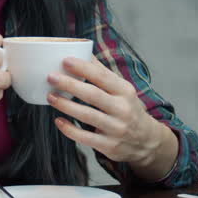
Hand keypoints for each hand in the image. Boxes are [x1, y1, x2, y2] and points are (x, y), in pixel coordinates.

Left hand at [46, 56, 165, 165]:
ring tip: (51, 96)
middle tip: (51, 77)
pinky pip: (85, 137)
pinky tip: (58, 120)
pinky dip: (70, 129)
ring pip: (87, 115)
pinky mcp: (109, 145)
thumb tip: (84, 52)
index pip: (103, 77)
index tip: (65, 60)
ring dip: (66, 105)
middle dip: (70, 85)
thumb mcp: (123, 89)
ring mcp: (116, 128)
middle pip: (93, 95)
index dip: (83, 68)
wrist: (146, 140)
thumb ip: (103, 73)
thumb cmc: (128, 109)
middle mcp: (122, 109)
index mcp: (125, 91)